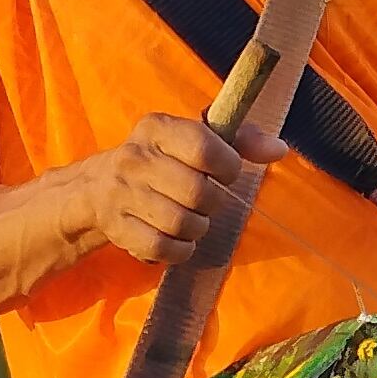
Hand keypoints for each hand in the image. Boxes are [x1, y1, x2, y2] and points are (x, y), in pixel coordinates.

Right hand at [65, 113, 281, 265]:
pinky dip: (180, 249)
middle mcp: (134, 157)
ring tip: (190, 217)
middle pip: (198, 192)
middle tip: (205, 200)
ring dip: (197, 227)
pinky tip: (176, 237)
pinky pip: (164, 248)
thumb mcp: (194, 139)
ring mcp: (122, 194)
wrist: (97, 189)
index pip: (205, 148)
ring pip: (183, 224)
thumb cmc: (163, 161)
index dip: (227, 166)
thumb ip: (240, 140)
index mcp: (156, 128)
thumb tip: (279, 149)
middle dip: (213, 202)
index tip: (225, 172)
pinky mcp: (117, 228)